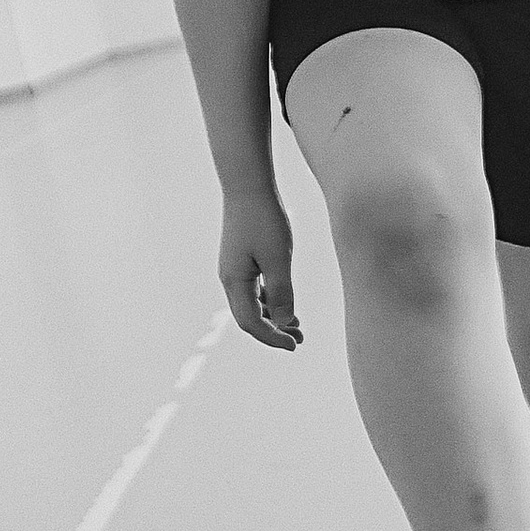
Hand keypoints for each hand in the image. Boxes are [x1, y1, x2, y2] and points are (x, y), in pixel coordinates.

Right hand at [219, 184, 302, 350]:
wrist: (247, 184)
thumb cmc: (264, 218)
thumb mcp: (278, 258)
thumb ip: (282, 292)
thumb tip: (285, 323)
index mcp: (234, 282)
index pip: (251, 323)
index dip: (272, 338)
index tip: (294, 345)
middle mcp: (229, 279)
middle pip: (249, 318)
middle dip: (273, 332)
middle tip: (300, 340)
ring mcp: (234, 269)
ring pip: (252, 304)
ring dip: (273, 318)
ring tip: (298, 327)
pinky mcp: (241, 259)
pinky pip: (254, 290)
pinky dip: (270, 301)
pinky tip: (287, 304)